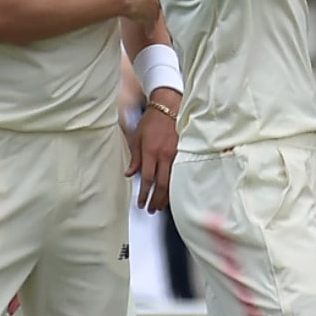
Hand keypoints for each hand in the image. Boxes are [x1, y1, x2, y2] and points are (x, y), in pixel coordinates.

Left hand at [127, 94, 178, 211]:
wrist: (169, 106)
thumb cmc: (151, 120)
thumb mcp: (137, 137)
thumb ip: (135, 157)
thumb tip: (130, 174)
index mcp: (151, 151)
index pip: (147, 179)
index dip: (144, 194)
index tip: (141, 203)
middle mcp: (164, 155)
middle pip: (161, 184)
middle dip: (156, 200)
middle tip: (151, 209)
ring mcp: (176, 154)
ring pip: (173, 181)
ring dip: (166, 196)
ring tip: (161, 206)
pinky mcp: (184, 152)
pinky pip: (180, 173)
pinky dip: (175, 185)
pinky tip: (173, 192)